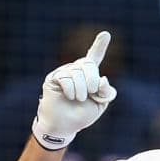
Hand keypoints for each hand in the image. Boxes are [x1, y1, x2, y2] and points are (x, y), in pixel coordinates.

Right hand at [32, 31, 116, 149]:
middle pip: (88, 64)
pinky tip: (69, 96)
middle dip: (92, 79)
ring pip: (77, 72)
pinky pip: (65, 78)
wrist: (64, 126)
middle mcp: (76, 70)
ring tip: (78, 99)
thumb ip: (106, 92)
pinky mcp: (53, 78)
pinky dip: (70, 90)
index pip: (95, 56)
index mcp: (89, 75)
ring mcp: (64, 72)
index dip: (100, 45)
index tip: (106, 34)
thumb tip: (103, 78)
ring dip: (81, 90)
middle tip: (91, 92)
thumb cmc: (81, 115)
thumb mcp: (100, 104)